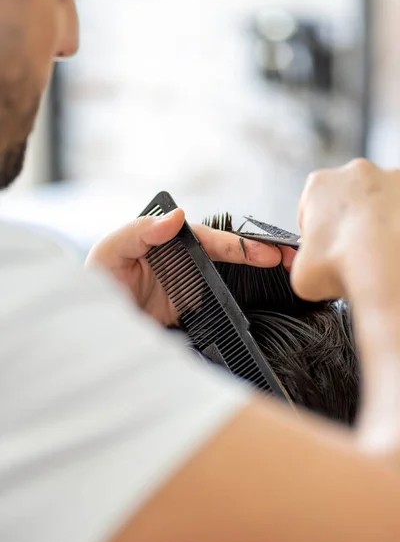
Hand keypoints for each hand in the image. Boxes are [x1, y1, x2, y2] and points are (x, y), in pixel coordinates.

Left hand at [86, 209, 284, 325]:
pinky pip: (219, 306)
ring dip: (257, 277)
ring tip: (287, 280)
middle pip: (227, 256)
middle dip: (259, 255)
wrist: (91, 325)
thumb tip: (178, 215)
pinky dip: (241, 304)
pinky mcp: (189, 313)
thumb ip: (141, 230)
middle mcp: (182, 261)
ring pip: (229, 279)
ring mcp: (188, 287)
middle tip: (290, 259)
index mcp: (167, 240)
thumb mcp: (111, 250)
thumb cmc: (95, 280)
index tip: (264, 252)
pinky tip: (263, 303)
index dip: (238, 244)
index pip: (209, 239)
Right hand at [291, 159, 399, 301]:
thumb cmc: (344, 263)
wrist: (386, 267)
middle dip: (348, 223)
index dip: (315, 232)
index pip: (310, 207)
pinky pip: (399, 212)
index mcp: (319, 184)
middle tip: (351, 253)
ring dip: (375, 223)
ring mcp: (390, 179)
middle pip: (346, 199)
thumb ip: (301, 264)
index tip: (323, 249)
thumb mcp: (300, 273)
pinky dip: (396, 227)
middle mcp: (355, 172)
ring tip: (375, 253)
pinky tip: (391, 248)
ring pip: (377, 202)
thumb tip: (309, 269)